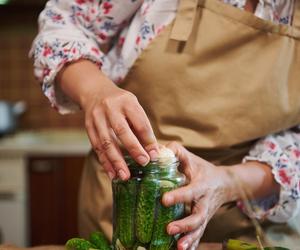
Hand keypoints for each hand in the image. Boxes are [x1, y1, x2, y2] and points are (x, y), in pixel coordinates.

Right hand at [57, 60, 158, 179]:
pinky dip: (105, 162)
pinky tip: (112, 173)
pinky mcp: (88, 127)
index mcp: (127, 101)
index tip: (155, 155)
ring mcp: (97, 117)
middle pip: (121, 131)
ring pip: (106, 142)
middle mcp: (110, 108)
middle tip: (144, 163)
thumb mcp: (133, 107)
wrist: (95, 92)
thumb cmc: (121, 103)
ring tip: (125, 176)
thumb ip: (141, 126)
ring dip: (116, 161)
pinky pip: (97, 147)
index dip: (148, 140)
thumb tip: (152, 151)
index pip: (140, 122)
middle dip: (133, 149)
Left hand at [162, 142, 234, 249]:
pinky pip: (198, 235)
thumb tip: (156, 151)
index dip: (178, 196)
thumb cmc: (202, 169)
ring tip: (177, 246)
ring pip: (199, 229)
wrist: (225, 183)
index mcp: (201, 185)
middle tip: (169, 228)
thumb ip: (174, 151)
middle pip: (198, 216)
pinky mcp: (203, 222)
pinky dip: (192, 243)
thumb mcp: (190, 157)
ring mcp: (205, 214)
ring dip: (189, 238)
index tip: (164, 200)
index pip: (190, 191)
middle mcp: (205, 202)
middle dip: (184, 224)